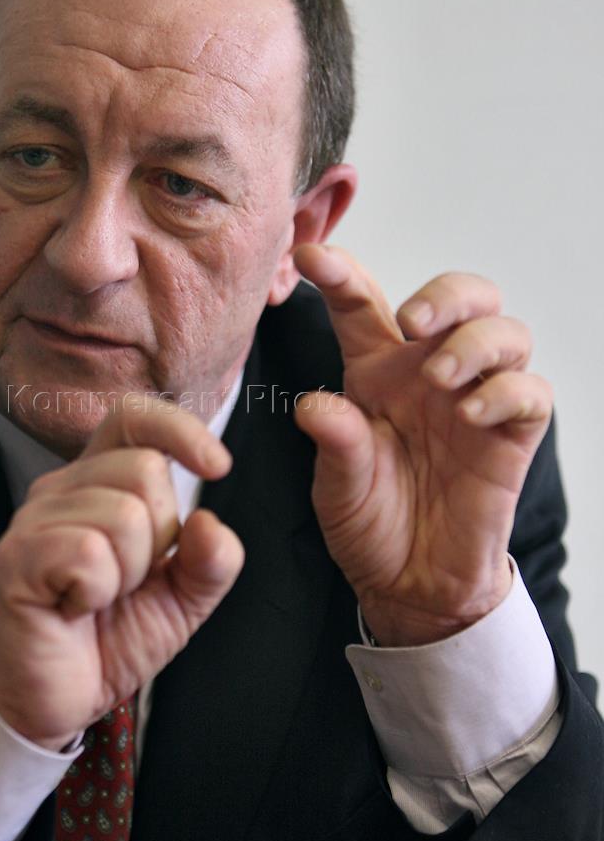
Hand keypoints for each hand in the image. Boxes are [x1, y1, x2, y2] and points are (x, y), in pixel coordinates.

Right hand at [0, 398, 243, 748]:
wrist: (57, 700)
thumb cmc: (112, 638)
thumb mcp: (183, 600)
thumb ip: (212, 561)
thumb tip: (211, 520)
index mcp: (100, 482)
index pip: (133, 417)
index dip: (179, 429)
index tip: (218, 467)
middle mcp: (63, 488)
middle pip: (144, 470)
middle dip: (159, 538)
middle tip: (127, 581)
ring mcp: (33, 520)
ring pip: (123, 515)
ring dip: (128, 574)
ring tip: (98, 599)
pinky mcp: (15, 558)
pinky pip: (89, 553)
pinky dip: (98, 591)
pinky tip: (74, 608)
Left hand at [293, 244, 552, 646]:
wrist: (410, 584)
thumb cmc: (370, 522)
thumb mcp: (336, 487)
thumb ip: (333, 444)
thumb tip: (315, 406)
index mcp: (376, 372)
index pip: (361, 306)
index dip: (341, 274)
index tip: (310, 256)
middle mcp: (428, 374)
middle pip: (460, 297)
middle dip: (444, 293)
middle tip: (412, 320)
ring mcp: (475, 400)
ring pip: (505, 332)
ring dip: (475, 342)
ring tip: (440, 377)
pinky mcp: (512, 436)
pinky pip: (530, 392)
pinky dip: (506, 392)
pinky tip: (471, 414)